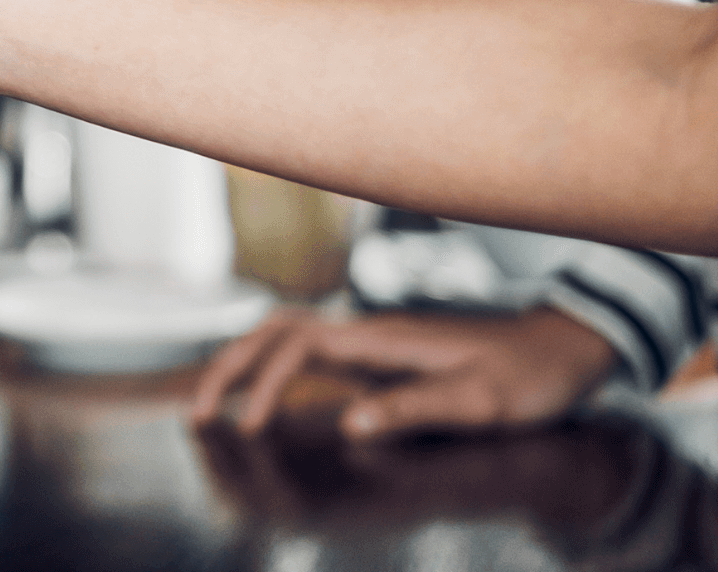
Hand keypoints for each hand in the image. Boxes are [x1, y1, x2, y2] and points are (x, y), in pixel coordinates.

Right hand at [190, 307, 618, 440]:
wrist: (562, 348)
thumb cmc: (527, 378)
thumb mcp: (480, 402)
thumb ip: (415, 408)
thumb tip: (350, 423)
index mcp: (380, 338)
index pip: (296, 347)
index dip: (263, 384)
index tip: (250, 428)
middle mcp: (364, 331)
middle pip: (271, 332)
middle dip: (227, 367)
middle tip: (197, 415)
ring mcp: (367, 340)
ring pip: (281, 336)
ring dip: (240, 364)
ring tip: (211, 404)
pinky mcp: (374, 355)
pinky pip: (303, 352)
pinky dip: (267, 368)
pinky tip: (260, 395)